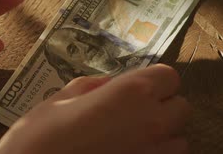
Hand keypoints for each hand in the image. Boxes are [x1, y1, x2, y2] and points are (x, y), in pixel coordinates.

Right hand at [0, 64, 190, 153]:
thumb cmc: (39, 136)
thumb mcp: (60, 100)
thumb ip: (92, 87)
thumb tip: (106, 86)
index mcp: (132, 92)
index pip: (169, 76)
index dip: (153, 79)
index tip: (136, 86)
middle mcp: (152, 122)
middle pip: (182, 107)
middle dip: (163, 106)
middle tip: (134, 111)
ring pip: (179, 140)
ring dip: (162, 135)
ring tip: (132, 138)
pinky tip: (128, 153)